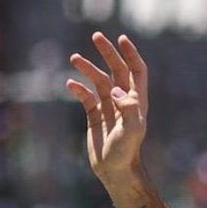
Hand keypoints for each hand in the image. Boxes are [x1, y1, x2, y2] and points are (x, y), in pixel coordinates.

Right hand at [67, 33, 148, 194]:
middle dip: (107, 53)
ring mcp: (109, 108)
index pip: (136, 71)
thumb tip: (115, 89)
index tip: (121, 39)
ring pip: (98, 81)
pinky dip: (78, 88)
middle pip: (116, 70)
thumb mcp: (131, 129)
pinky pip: (86, 97)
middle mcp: (123, 101)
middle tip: (96, 36)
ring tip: (74, 58)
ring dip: (87, 68)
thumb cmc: (126, 151)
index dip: (130, 54)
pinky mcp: (95, 116)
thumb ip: (128, 107)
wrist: (115, 171)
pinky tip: (70, 84)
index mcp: (136, 101)